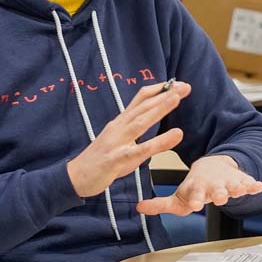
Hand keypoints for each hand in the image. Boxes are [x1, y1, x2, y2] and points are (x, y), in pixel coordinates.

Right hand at [66, 80, 190, 197]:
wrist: (76, 177)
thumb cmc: (101, 158)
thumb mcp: (119, 137)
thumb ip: (135, 125)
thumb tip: (152, 114)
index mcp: (121, 122)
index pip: (140, 99)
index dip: (159, 90)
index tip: (178, 84)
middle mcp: (118, 127)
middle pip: (143, 106)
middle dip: (165, 95)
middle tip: (185, 86)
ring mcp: (116, 142)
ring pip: (140, 122)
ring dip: (159, 109)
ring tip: (177, 98)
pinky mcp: (116, 159)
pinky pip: (139, 150)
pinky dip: (158, 142)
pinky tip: (175, 136)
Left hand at [136, 154, 261, 215]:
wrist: (212, 166)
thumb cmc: (194, 186)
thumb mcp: (178, 196)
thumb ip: (160, 204)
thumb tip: (138, 207)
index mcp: (197, 188)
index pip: (195, 194)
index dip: (195, 199)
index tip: (194, 204)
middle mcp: (212, 184)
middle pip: (216, 190)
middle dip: (218, 194)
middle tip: (220, 197)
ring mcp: (227, 182)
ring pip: (233, 186)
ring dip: (237, 188)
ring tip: (241, 190)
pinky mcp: (239, 181)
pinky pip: (248, 183)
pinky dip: (253, 185)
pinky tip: (260, 186)